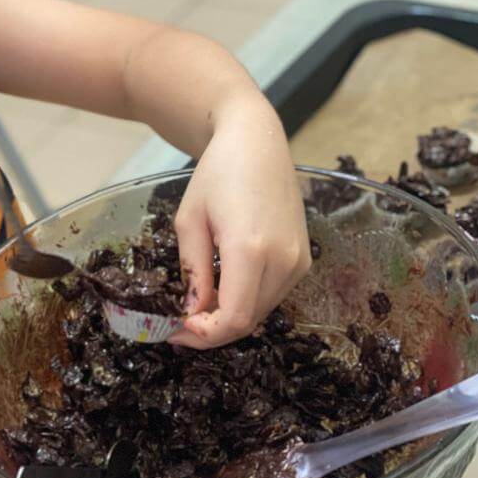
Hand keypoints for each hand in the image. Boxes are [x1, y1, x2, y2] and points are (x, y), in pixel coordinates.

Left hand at [168, 104, 310, 348]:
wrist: (256, 142)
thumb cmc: (217, 174)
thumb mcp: (190, 221)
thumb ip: (193, 272)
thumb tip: (190, 313)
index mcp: (250, 249)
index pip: (233, 319)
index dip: (203, 335)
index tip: (174, 330)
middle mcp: (283, 260)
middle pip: (248, 321)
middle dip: (211, 331)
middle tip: (178, 326)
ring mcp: (299, 261)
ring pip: (261, 313)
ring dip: (228, 319)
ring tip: (196, 309)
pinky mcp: (303, 259)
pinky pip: (272, 295)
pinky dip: (245, 302)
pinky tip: (222, 292)